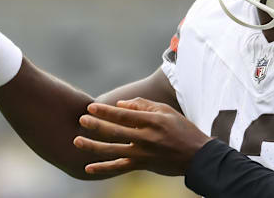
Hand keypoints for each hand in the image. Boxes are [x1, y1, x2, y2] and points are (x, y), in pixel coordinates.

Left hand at [74, 97, 210, 176]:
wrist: (197, 156)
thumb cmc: (182, 129)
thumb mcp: (166, 111)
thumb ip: (143, 105)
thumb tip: (120, 105)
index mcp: (152, 121)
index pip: (123, 115)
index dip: (105, 111)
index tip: (91, 107)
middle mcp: (145, 138)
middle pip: (115, 132)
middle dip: (95, 125)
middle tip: (81, 120)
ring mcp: (142, 154)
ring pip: (112, 150)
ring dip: (92, 146)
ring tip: (76, 141)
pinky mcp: (142, 165)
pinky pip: (119, 167)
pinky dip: (103, 168)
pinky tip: (88, 168)